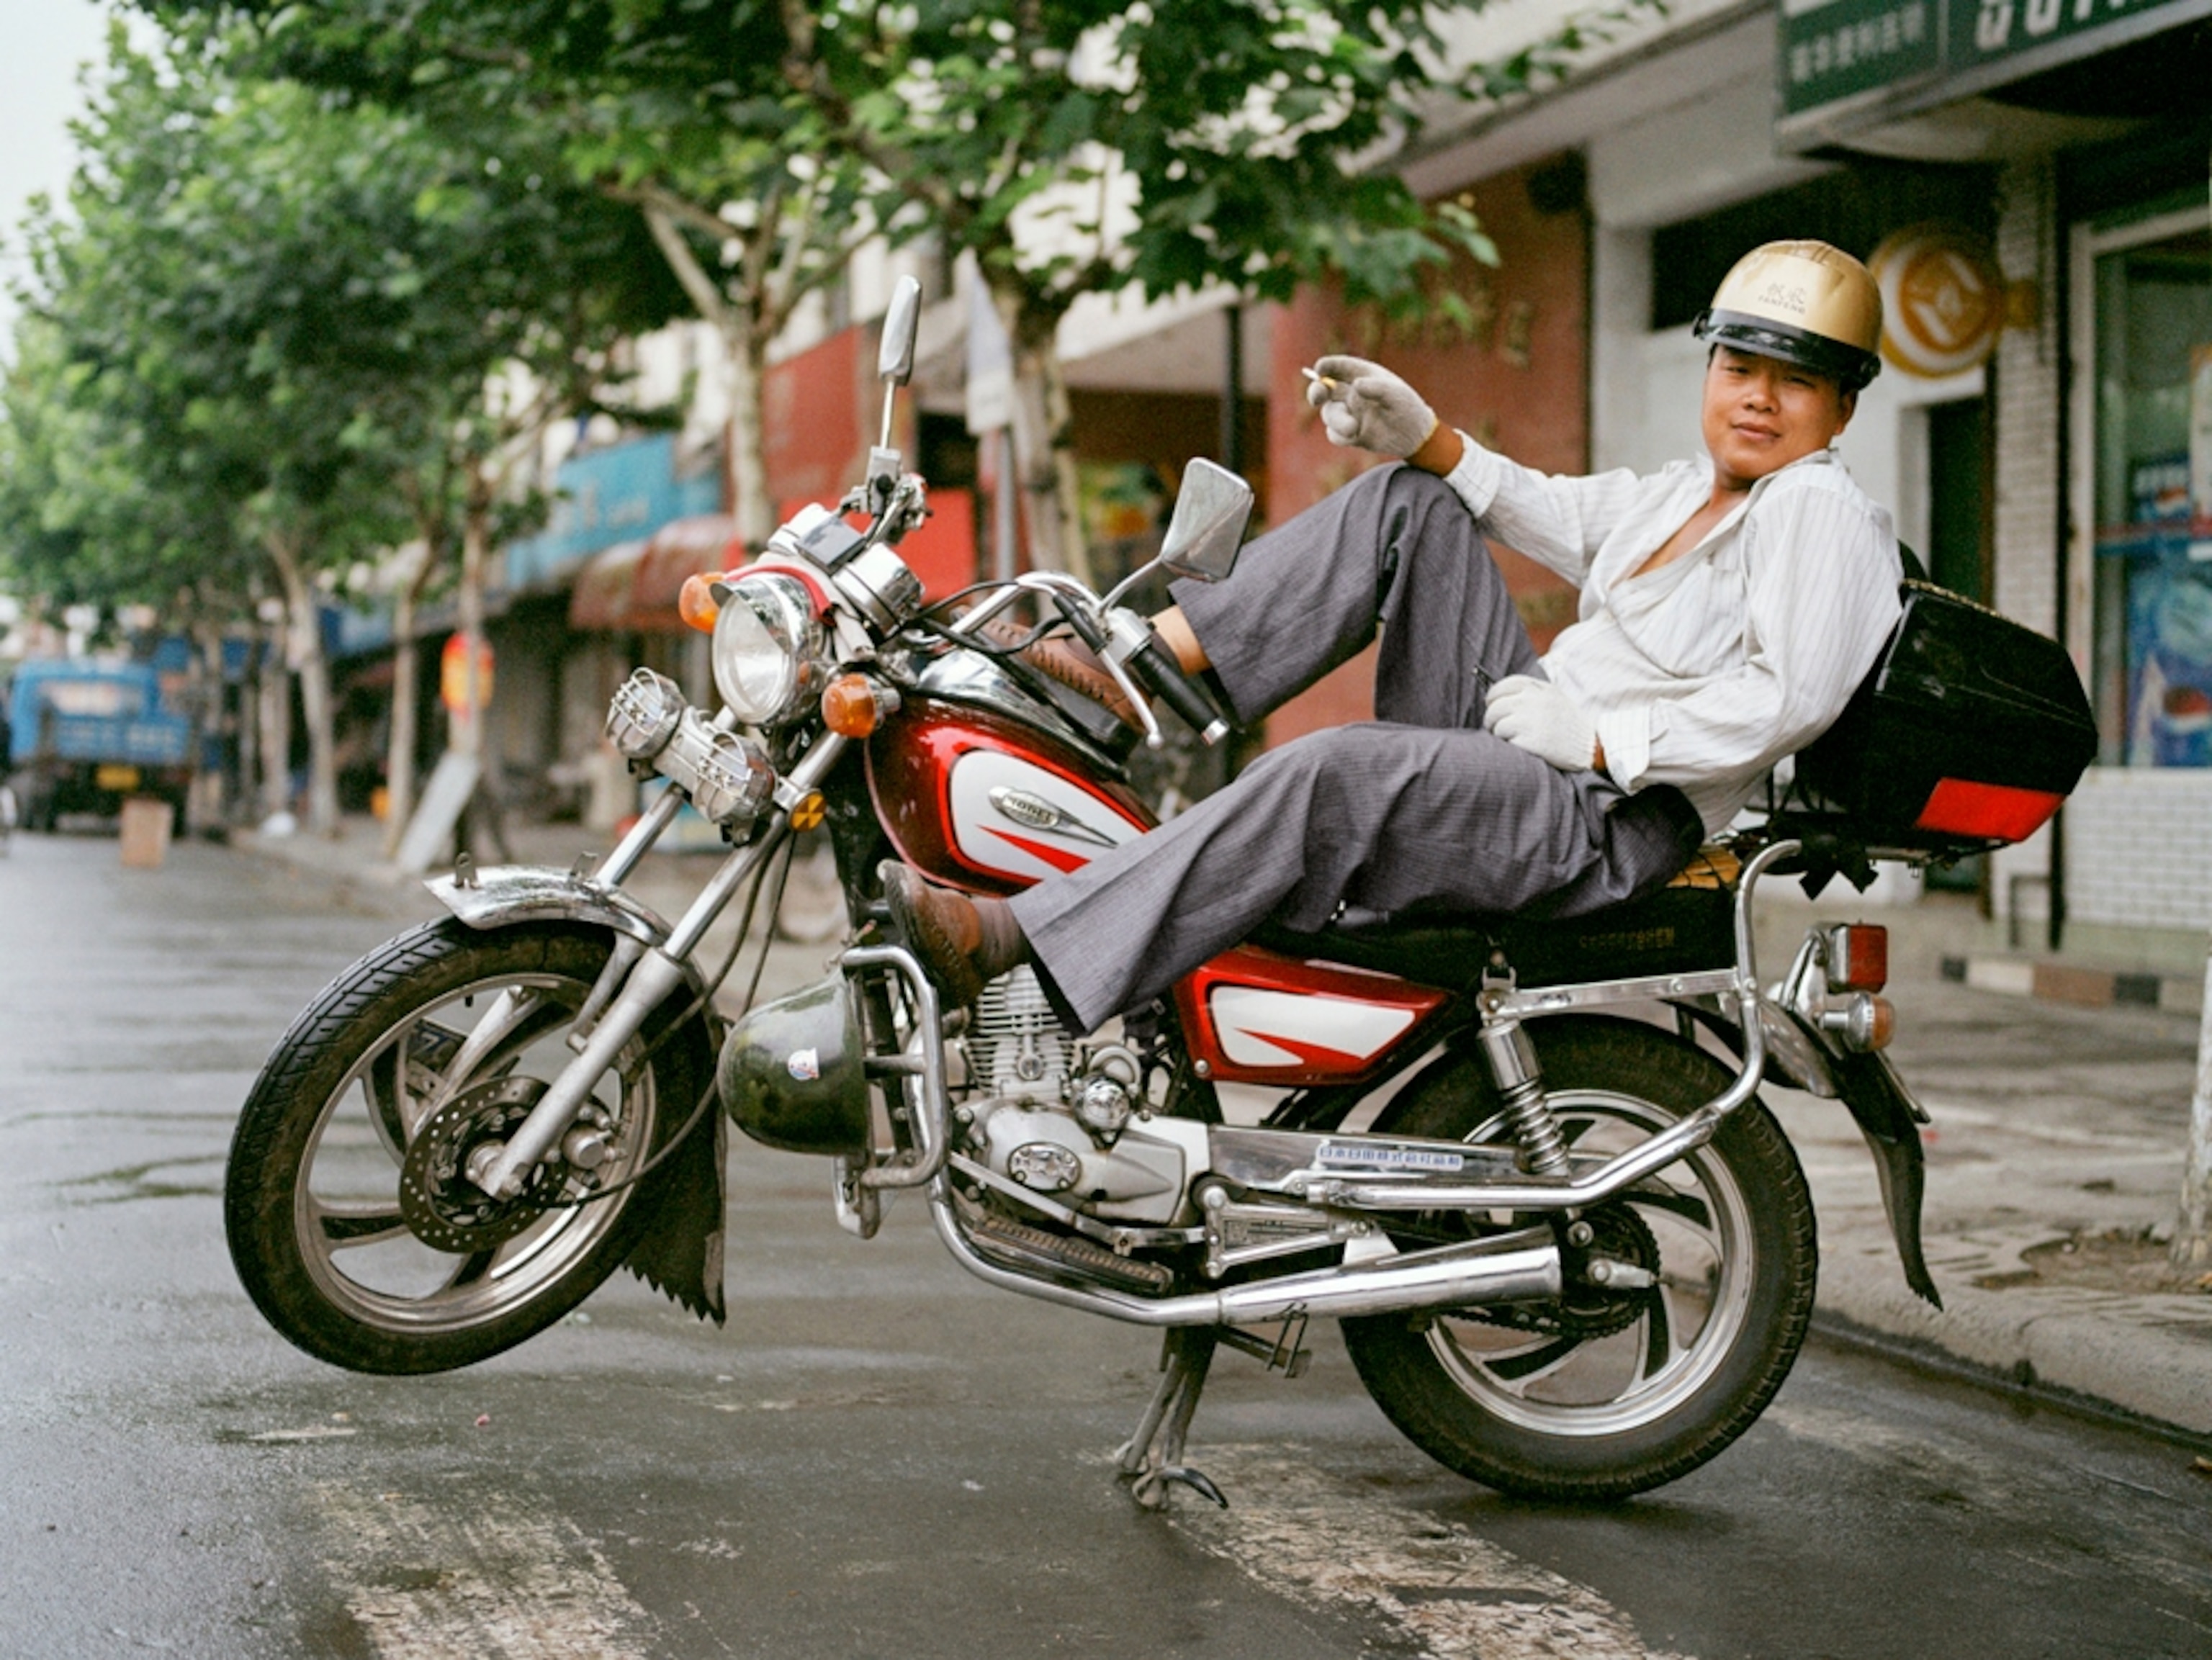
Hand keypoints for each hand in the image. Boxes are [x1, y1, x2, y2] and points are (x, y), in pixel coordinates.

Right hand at [1306, 355, 1436, 459]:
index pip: (1339, 367)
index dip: (1327, 366)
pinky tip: (1355, 436)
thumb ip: (1377, 387)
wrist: (1414, 436)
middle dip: (1316, 391)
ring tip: (1353, 429)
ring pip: (1329, 414)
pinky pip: (1334, 434)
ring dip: (1337, 420)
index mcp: (1361, 376)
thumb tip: (1356, 385)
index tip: (1320, 369)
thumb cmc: (1407, 407)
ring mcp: (1347, 413)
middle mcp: (1350, 393)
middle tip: (1317, 397)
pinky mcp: (1347, 433)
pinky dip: (1341, 435)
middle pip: (1323, 389)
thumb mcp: (1396, 394)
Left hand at [1483, 675, 1597, 771]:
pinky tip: (1523, 745)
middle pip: (1495, 707)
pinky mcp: (1529, 739)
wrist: (1591, 745)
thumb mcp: (1553, 698)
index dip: (1493, 697)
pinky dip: (1510, 745)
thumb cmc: (1569, 723)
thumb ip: (1530, 693)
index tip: (1491, 706)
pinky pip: (1505, 741)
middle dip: (1492, 719)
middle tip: (1496, 728)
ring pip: (1497, 725)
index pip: (1502, 686)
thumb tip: (1497, 697)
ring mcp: (1530, 719)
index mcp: (1538, 688)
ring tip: (1512, 738)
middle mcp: (1532, 700)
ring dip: (1499, 734)